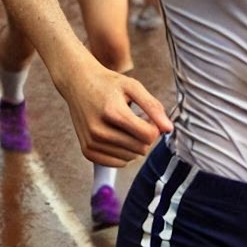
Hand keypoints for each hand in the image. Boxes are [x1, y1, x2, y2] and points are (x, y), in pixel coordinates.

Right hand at [57, 64, 172, 166]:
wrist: (77, 82)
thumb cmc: (107, 83)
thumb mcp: (133, 86)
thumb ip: (153, 106)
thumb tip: (169, 129)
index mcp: (113, 112)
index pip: (148, 136)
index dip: (154, 127)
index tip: (146, 116)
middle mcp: (99, 130)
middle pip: (141, 149)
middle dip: (144, 135)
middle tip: (134, 119)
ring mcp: (91, 142)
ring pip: (130, 158)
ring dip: (132, 144)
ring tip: (123, 125)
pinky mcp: (87, 150)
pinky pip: (117, 163)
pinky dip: (122, 153)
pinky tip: (116, 136)